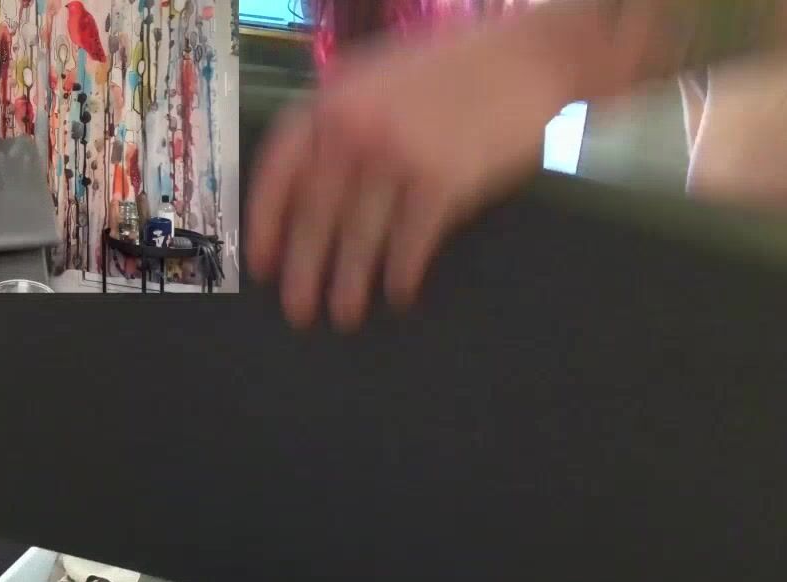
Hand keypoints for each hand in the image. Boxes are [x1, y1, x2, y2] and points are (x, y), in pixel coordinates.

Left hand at [247, 20, 566, 331]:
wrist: (525, 60)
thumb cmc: (452, 71)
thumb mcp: (377, 78)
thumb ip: (341, 121)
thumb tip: (310, 184)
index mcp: (332, 101)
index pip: (279, 171)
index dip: (265, 223)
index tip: (261, 263)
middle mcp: (356, 130)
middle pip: (315, 217)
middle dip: (303, 272)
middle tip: (298, 311)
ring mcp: (398, 157)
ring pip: (360, 239)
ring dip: (349, 285)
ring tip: (344, 316)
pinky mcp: (443, 182)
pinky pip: (410, 243)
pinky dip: (401, 274)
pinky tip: (399, 294)